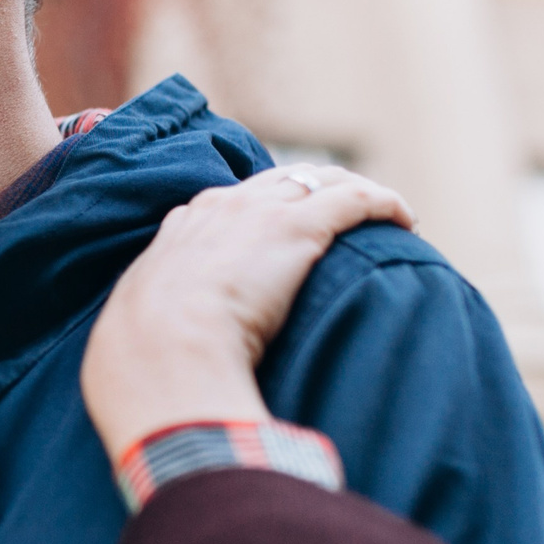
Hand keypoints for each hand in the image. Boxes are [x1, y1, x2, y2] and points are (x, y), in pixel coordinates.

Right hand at [82, 165, 414, 462]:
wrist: (161, 352)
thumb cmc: (142, 362)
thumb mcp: (137, 333)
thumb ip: (156, 331)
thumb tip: (159, 364)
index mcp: (181, 231)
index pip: (230, 204)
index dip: (262, 213)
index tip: (282, 235)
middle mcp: (222, 208)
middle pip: (280, 181)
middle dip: (314, 192)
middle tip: (344, 219)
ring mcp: (262, 213)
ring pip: (321, 180)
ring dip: (355, 193)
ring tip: (387, 216)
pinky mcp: (301, 226)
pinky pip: (355, 199)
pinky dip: (385, 203)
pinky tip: (407, 220)